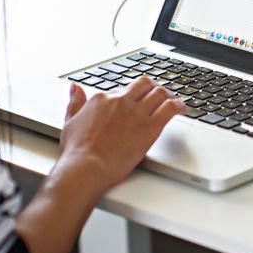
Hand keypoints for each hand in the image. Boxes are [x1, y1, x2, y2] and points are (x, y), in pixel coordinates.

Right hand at [59, 78, 185, 187]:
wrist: (86, 167)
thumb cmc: (77, 151)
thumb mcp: (70, 121)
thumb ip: (75, 102)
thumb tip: (75, 88)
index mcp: (103, 99)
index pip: (124, 90)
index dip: (133, 96)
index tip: (137, 101)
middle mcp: (121, 101)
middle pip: (144, 84)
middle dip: (154, 87)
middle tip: (160, 94)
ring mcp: (137, 113)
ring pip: (160, 93)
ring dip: (169, 95)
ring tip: (173, 100)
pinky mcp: (150, 126)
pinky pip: (170, 108)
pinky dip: (179, 106)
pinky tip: (181, 109)